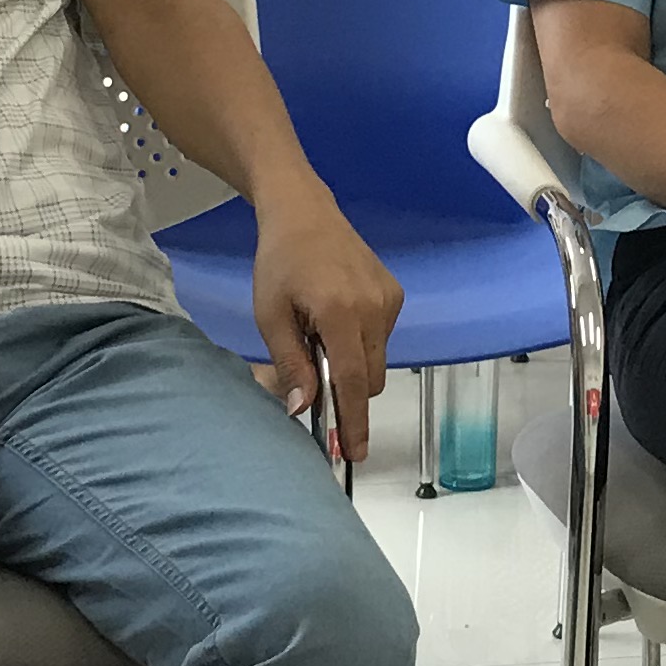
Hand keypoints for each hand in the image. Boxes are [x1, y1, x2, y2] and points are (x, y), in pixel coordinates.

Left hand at [249, 185, 404, 461]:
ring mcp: (389, 300)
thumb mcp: (271, 316)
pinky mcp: (395, 293)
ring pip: (378, 360)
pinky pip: (383, 338)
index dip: (353, 421)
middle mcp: (374, 308)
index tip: (354, 453)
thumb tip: (303, 409)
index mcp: (340, 313)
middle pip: (369, 378)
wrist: (304, 212)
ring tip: (320, 335)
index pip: (351, 382)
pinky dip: (361, 343)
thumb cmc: (279, 262)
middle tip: (313, 381)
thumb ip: (290, 364)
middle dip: (347, 393)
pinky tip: (336, 318)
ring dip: (352, 364)